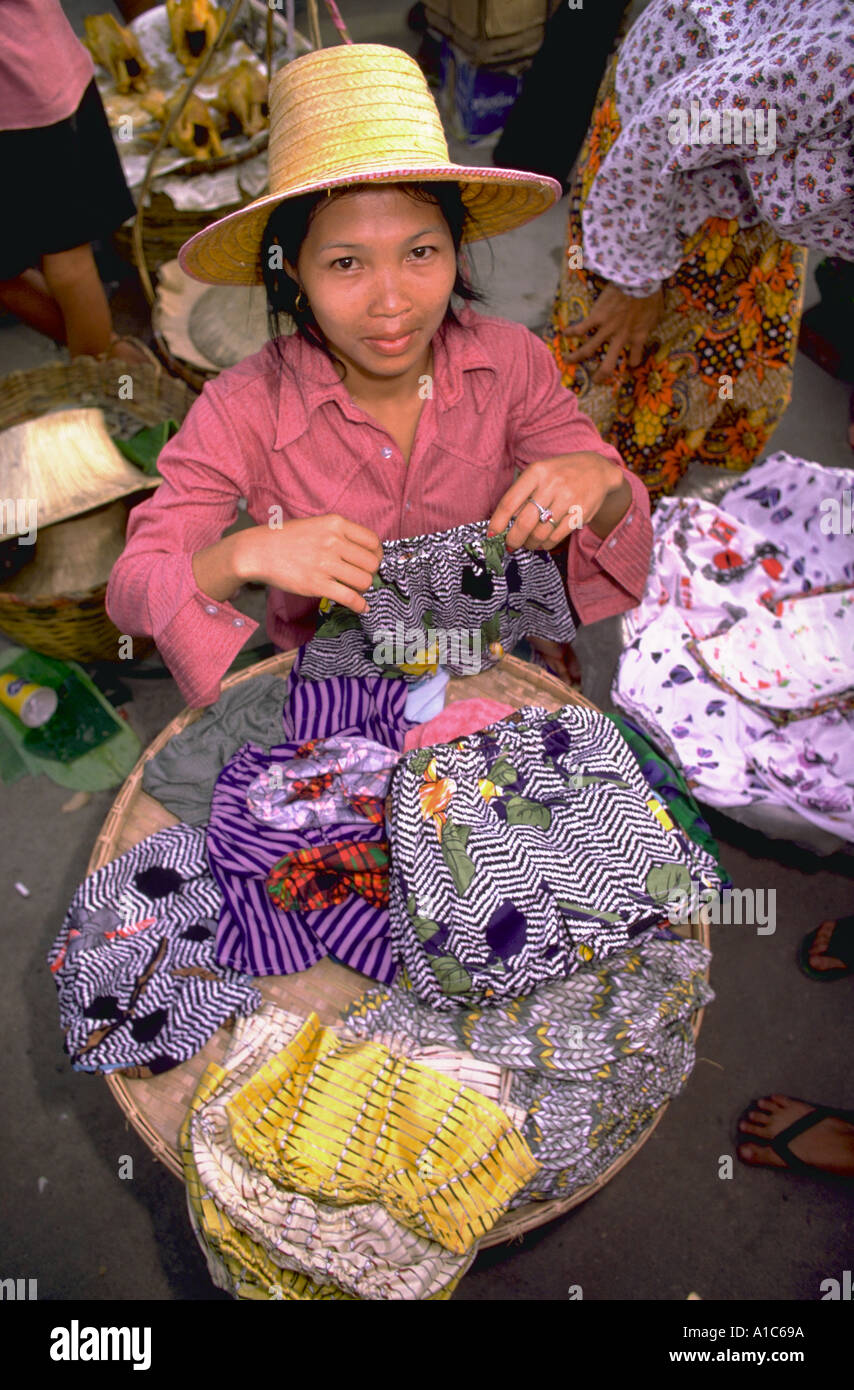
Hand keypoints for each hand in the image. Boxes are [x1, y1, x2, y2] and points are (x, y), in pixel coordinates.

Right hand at [239, 514, 382, 613]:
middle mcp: (333, 542)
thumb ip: (339, 535)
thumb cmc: (286, 539)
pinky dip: (360, 605)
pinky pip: (350, 598)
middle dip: (370, 573)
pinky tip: (361, 607)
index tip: (370, 562)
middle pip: (372, 563)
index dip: (376, 555)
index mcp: (335, 524)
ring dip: (363, 589)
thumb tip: (364, 553)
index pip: (373, 541)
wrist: (258, 551)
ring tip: (355, 590)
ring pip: (364, 581)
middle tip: (360, 578)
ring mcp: (325, 563)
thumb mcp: (316, 525)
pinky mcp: (316, 584)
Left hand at [488, 453, 626, 551]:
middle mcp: (552, 485)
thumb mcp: (540, 474)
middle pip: (525, 522)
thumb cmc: (561, 473)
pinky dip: (545, 544)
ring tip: (527, 543)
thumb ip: (523, 494)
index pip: (510, 502)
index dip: (498, 522)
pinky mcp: (580, 514)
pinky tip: (541, 542)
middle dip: (513, 539)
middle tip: (510, 545)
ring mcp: (568, 500)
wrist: (597, 470)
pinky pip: (556, 537)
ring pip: (540, 533)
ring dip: (530, 543)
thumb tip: (503, 523)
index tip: (492, 534)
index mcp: (537, 472)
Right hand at [564, 283, 663, 380]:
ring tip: (568, 361)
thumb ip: (652, 323)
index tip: (631, 363)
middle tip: (596, 380)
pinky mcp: (596, 318)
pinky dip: (572, 331)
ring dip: (577, 356)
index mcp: (638, 337)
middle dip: (601, 375)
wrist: (638, 281)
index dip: (633, 362)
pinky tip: (564, 334)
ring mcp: (606, 329)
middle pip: (608, 364)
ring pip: (588, 349)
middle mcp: (620, 338)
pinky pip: (581, 328)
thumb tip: (651, 324)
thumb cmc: (651, 295)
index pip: (635, 358)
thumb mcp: (658, 313)